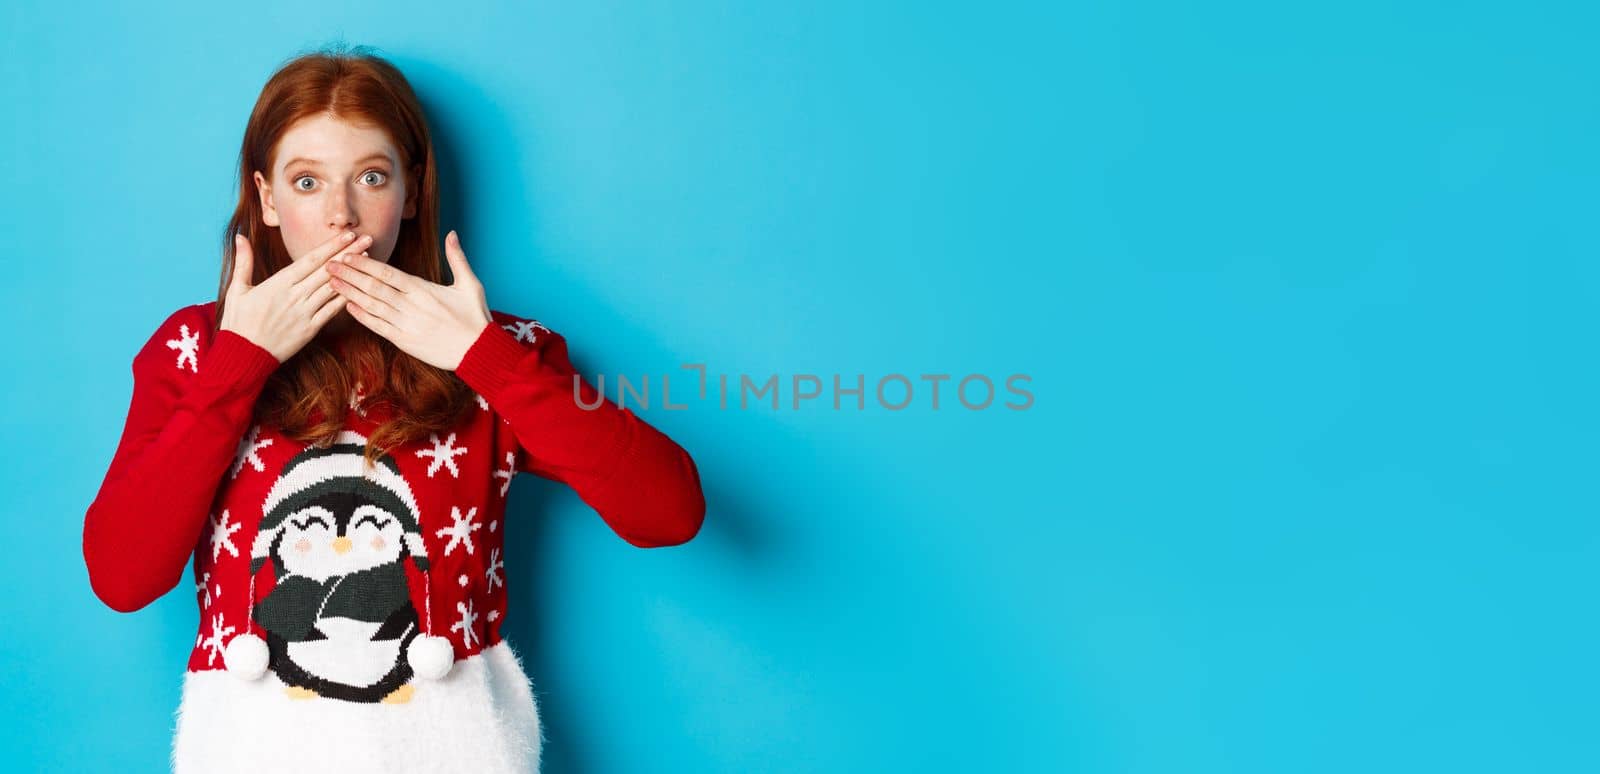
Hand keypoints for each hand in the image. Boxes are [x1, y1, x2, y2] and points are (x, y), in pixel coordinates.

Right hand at [220, 230, 370, 362]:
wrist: (243, 355)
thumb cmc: (239, 322)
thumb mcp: (237, 289)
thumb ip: (243, 262)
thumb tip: (240, 236)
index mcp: (278, 283)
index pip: (310, 260)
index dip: (331, 246)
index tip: (347, 234)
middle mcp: (294, 296)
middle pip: (327, 270)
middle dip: (349, 253)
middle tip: (368, 238)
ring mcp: (304, 313)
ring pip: (333, 288)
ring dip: (352, 273)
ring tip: (368, 258)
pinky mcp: (310, 329)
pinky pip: (332, 311)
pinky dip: (346, 298)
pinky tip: (360, 288)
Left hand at [324, 229, 492, 369]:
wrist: (479, 352)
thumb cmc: (475, 317)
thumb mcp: (470, 284)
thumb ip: (457, 258)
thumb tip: (452, 233)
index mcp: (424, 290)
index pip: (388, 273)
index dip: (365, 264)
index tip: (348, 254)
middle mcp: (411, 306)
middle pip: (374, 287)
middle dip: (349, 274)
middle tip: (329, 264)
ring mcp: (406, 325)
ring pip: (371, 306)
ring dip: (350, 293)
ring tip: (331, 282)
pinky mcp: (404, 341)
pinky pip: (377, 326)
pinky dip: (361, 316)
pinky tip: (347, 306)